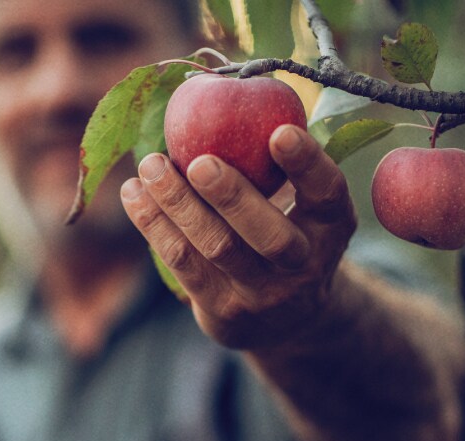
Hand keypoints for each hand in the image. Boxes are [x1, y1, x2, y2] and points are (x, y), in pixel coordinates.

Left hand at [120, 125, 355, 349]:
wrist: (286, 319)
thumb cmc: (285, 235)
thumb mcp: (301, 208)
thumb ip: (275, 168)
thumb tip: (224, 97)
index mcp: (329, 228)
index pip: (326, 194)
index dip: (306, 164)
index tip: (280, 132)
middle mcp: (303, 265)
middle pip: (268, 235)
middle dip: (231, 196)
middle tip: (198, 162)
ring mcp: (262, 295)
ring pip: (216, 248)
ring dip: (177, 204)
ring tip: (149, 165)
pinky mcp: (223, 311)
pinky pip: (182, 263)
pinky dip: (154, 224)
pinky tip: (134, 193)